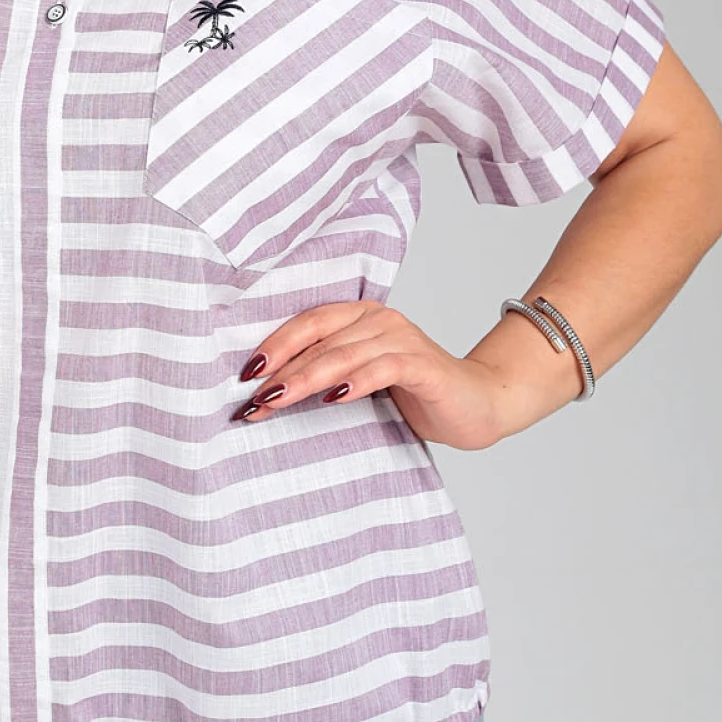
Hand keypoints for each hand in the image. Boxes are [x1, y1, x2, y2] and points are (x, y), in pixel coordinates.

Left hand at [233, 299, 512, 451]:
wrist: (477, 406)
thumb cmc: (414, 395)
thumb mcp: (362, 380)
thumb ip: (327, 373)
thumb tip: (268, 390)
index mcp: (360, 316)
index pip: (306, 324)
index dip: (273, 346)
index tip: (243, 375)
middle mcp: (379, 319)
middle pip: (318, 341)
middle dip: (280, 371)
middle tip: (251, 400)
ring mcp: (402, 339)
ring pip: (342, 355)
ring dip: (305, 379)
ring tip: (276, 402)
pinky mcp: (423, 364)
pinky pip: (382, 367)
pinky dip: (355, 381)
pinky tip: (333, 397)